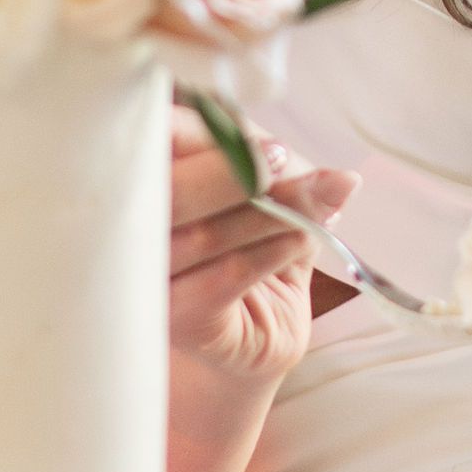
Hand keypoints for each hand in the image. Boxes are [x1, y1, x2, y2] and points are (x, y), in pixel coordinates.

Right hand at [167, 105, 354, 471]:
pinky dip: (272, 254)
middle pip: (171, 187)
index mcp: (138, 179)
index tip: (270, 144)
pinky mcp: (175, 320)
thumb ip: (289, 176)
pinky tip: (297, 245)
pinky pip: (226, 277)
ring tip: (312, 210)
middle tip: (286, 162)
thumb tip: (344, 181)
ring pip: (205, 234)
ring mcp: (146, 279)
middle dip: (242, 172)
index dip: (209, 132)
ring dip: (272, 214)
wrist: (249, 340)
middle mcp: (127, 230)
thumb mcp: (268, 196)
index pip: (156, 137)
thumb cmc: (249, 248)